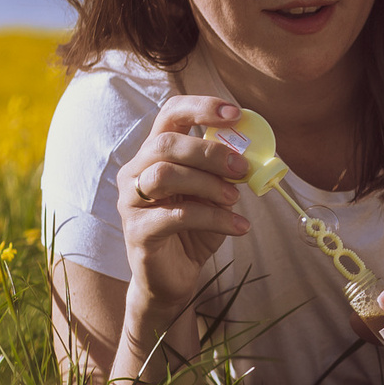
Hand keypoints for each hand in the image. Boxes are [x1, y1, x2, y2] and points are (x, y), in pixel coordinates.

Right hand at [116, 95, 252, 325]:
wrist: (173, 276)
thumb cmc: (194, 228)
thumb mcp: (214, 194)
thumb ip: (225, 171)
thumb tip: (253, 153)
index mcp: (154, 154)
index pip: (169, 115)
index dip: (200, 107)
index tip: (235, 112)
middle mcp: (135, 172)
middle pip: (166, 144)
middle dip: (210, 152)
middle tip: (243, 168)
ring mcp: (130, 202)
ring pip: (165, 175)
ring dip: (209, 185)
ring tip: (236, 200)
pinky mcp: (138, 232)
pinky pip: (176, 216)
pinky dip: (214, 218)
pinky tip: (239, 227)